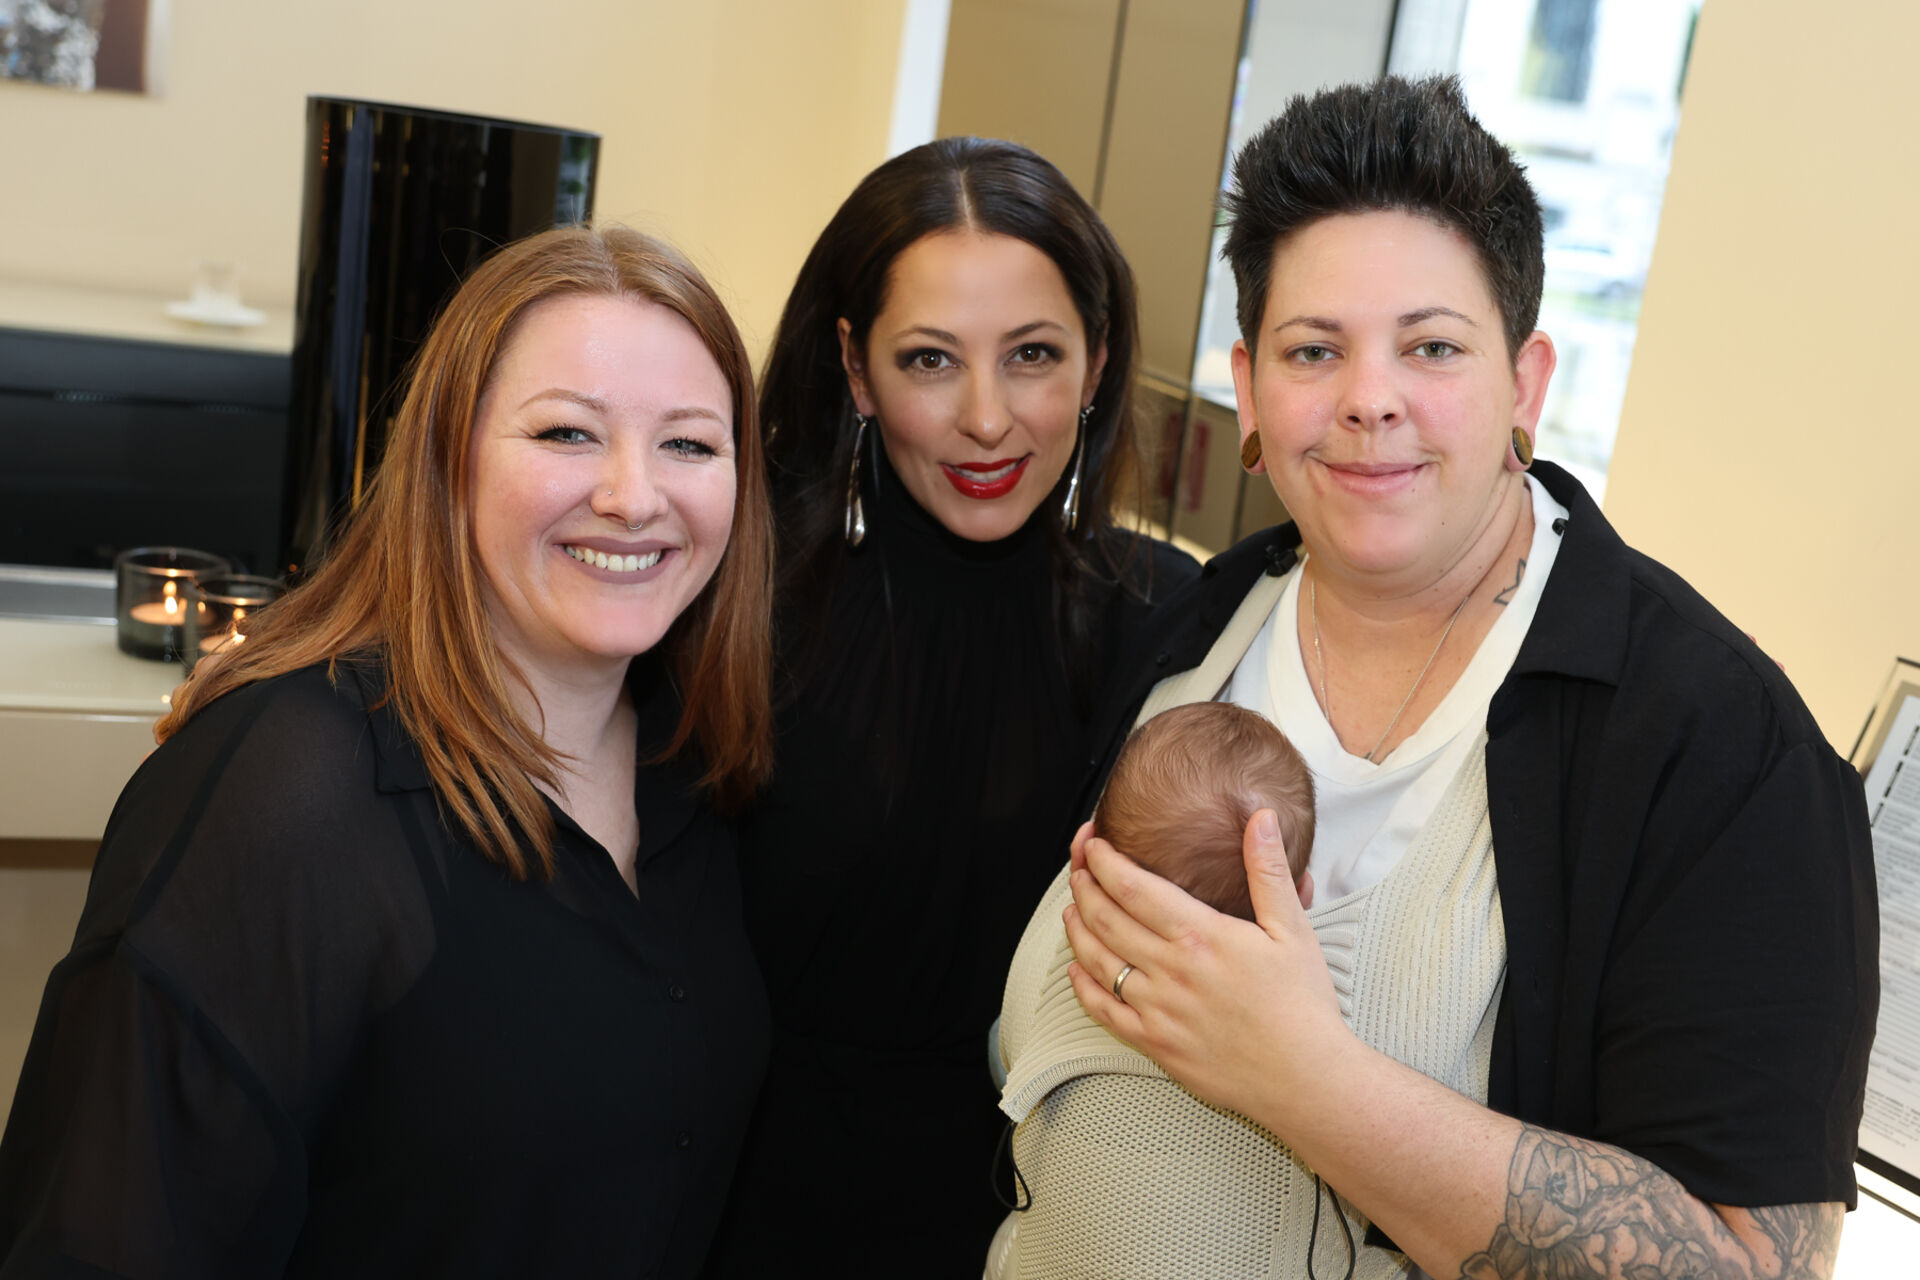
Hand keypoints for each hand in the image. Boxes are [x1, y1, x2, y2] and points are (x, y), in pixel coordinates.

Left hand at [1062, 810, 1355, 1129]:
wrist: (1306, 1078)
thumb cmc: (1303, 1005)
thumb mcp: (1293, 928)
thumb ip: (1268, 870)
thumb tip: (1262, 818)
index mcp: (1200, 936)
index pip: (1133, 887)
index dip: (1104, 862)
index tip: (1094, 846)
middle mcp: (1170, 970)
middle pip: (1106, 919)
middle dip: (1084, 887)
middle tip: (1077, 869)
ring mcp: (1157, 1010)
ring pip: (1096, 961)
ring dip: (1077, 930)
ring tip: (1072, 909)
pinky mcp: (1155, 1045)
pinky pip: (1103, 1012)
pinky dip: (1082, 987)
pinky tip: (1076, 970)